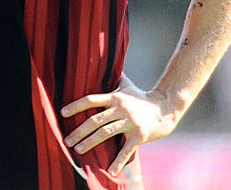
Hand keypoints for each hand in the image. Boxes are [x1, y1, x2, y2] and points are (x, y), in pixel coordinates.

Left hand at [61, 75, 179, 175]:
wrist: (166, 108)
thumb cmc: (142, 97)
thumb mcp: (127, 85)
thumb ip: (114, 77)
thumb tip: (104, 61)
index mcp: (115, 97)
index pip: (91, 100)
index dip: (76, 106)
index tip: (63, 113)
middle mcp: (121, 108)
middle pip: (95, 120)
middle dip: (79, 131)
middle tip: (66, 140)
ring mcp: (130, 122)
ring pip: (106, 133)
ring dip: (90, 143)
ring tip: (78, 150)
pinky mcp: (140, 134)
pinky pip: (126, 149)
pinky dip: (118, 160)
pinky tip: (110, 170)